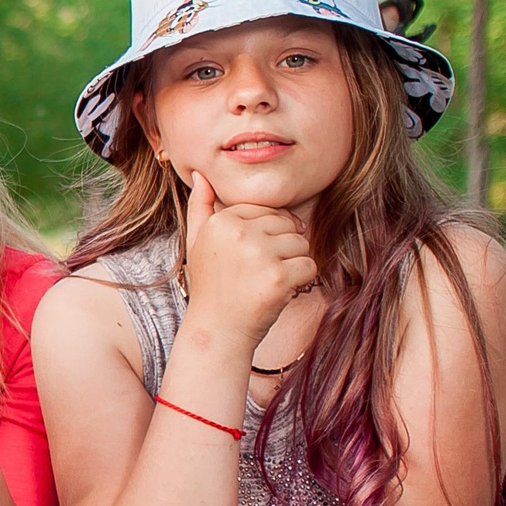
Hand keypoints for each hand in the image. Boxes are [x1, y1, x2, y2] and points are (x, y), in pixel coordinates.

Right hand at [180, 170, 316, 345]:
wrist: (216, 331)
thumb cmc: (210, 286)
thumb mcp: (196, 242)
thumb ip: (200, 206)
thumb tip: (201, 175)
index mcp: (222, 220)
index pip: (266, 211)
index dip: (266, 235)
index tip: (250, 257)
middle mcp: (239, 233)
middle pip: (287, 225)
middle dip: (282, 248)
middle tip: (259, 272)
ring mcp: (259, 255)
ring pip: (301, 244)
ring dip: (292, 264)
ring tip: (267, 281)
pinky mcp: (278, 277)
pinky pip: (309, 266)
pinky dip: (301, 281)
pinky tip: (278, 291)